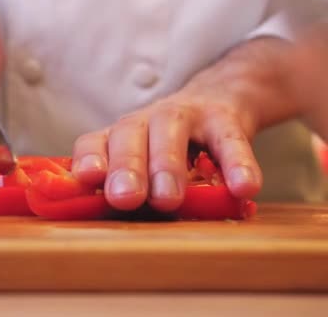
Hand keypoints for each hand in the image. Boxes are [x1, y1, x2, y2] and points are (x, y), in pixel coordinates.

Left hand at [71, 37, 298, 211]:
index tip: (88, 177)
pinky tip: (243, 188)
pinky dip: (236, 163)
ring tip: (169, 199)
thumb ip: (134, 194)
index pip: (94, 142)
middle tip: (125, 198)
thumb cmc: (171, 150)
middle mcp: (145, 121)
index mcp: (119, 136)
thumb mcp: (147, 167)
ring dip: (166, 165)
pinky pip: (229, 140)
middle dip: (125, 167)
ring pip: (169, 132)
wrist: (221, 99)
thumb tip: (119, 233)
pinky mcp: (224, 119)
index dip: (88, 158)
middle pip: (128, 136)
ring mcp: (184, 115)